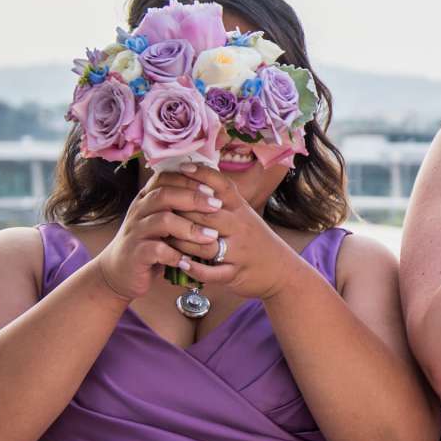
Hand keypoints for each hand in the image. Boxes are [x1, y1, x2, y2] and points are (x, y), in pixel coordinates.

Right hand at [92, 173, 222, 301]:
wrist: (121, 271)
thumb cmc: (152, 242)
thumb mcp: (163, 220)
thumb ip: (179, 205)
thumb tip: (214, 188)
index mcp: (146, 199)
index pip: (164, 178)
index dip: (189, 180)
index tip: (212, 188)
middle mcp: (138, 211)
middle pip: (164, 195)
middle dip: (193, 198)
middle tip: (216, 205)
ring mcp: (135, 232)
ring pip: (162, 220)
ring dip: (190, 228)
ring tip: (211, 236)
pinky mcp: (135, 254)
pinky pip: (156, 249)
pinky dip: (176, 254)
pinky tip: (189, 259)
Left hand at [170, 173, 304, 300]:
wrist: (281, 270)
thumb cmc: (255, 240)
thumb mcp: (244, 215)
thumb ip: (222, 201)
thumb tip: (194, 180)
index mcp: (241, 209)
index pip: (221, 185)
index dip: (201, 175)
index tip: (182, 168)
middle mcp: (241, 226)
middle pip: (205, 213)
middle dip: (179, 211)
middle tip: (158, 208)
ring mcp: (239, 250)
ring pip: (205, 243)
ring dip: (181, 242)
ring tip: (163, 238)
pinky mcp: (236, 273)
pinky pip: (212, 272)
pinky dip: (195, 269)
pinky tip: (181, 264)